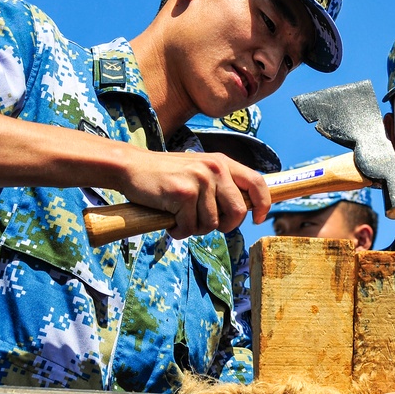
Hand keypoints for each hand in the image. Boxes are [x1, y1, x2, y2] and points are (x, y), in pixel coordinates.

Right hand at [120, 150, 270, 237]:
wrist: (132, 167)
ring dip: (195, 228)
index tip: (258, 219)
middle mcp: (215, 168)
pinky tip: (169, 220)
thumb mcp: (200, 171)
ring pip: (212, 224)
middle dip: (224, 226)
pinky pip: (190, 227)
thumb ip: (221, 185)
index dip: (263, 204)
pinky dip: (178, 231)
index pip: (257, 183)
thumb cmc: (166, 175)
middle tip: (204, 224)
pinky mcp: (184, 194)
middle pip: (238, 212)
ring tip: (180, 217)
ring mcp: (200, 180)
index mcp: (222, 162)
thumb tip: (244, 210)